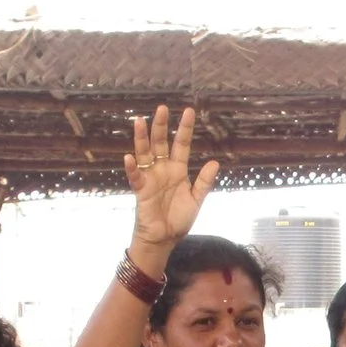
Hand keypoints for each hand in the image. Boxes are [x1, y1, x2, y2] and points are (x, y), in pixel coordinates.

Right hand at [124, 105, 220, 252]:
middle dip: (161, 126)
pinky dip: (132, 168)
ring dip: (142, 138)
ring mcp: (150, 178)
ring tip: (140, 121)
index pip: (181, 144)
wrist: (165, 238)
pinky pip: (135, 177)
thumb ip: (204, 182)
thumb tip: (215, 162)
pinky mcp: (140, 190)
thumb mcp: (196, 199)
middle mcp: (162, 169)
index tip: (189, 111)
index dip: (185, 129)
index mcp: (177, 169)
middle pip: (160, 143)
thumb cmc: (179, 219)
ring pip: (145, 153)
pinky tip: (130, 157)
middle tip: (162, 108)